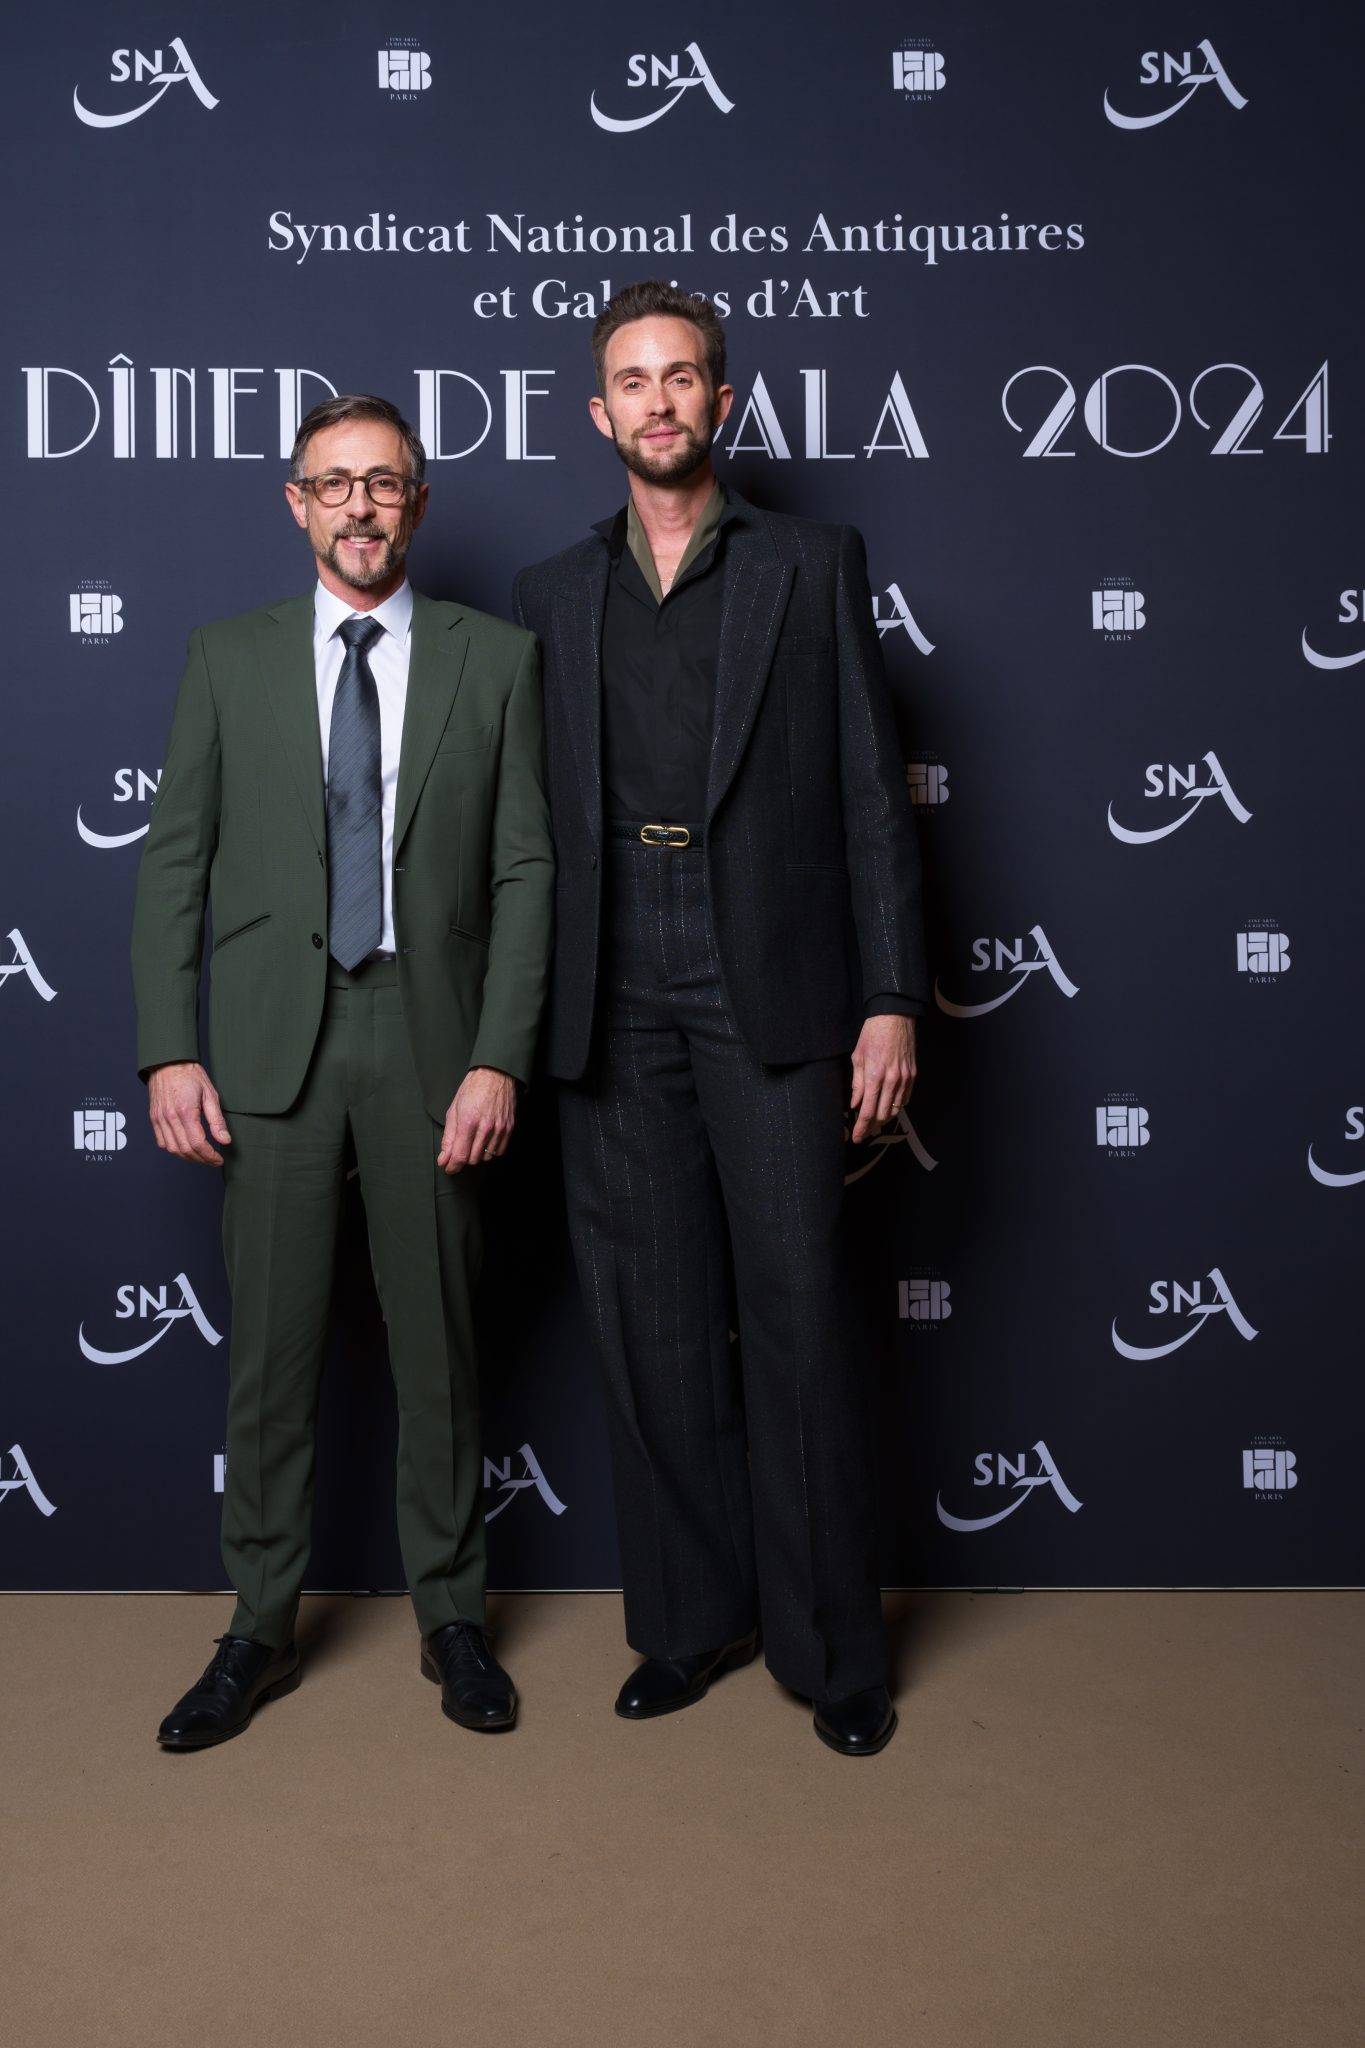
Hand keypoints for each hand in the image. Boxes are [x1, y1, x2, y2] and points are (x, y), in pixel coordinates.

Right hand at [148, 1061, 231, 1165]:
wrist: (168, 1062)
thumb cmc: (190, 1075)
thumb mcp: (210, 1094)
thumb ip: (217, 1120)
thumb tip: (224, 1140)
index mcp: (185, 1111)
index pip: (198, 1143)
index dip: (210, 1156)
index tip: (218, 1159)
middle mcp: (169, 1117)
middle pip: (185, 1149)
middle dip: (201, 1159)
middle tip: (213, 1160)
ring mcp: (159, 1119)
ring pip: (173, 1149)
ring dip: (188, 1157)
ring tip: (201, 1156)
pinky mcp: (154, 1119)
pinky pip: (162, 1142)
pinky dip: (174, 1149)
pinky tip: (186, 1148)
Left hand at [438, 1067, 516, 1172]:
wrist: (495, 1075)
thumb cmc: (472, 1090)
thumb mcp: (454, 1111)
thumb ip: (449, 1138)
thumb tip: (444, 1158)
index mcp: (468, 1122)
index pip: (460, 1156)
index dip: (452, 1166)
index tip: (448, 1167)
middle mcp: (485, 1127)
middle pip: (473, 1159)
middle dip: (463, 1158)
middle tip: (460, 1148)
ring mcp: (499, 1129)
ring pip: (486, 1157)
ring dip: (477, 1154)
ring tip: (473, 1141)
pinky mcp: (509, 1128)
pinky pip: (499, 1151)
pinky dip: (490, 1150)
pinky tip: (485, 1140)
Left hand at [849, 1016, 916, 1144]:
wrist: (895, 1018)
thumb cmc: (873, 1034)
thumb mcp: (858, 1057)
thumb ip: (857, 1083)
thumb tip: (855, 1103)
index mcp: (874, 1076)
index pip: (867, 1111)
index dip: (861, 1127)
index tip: (856, 1137)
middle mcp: (891, 1081)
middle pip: (881, 1115)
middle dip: (871, 1127)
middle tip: (863, 1133)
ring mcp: (904, 1079)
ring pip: (895, 1109)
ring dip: (883, 1119)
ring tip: (874, 1124)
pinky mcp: (912, 1075)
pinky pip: (905, 1099)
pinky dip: (896, 1107)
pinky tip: (888, 1108)